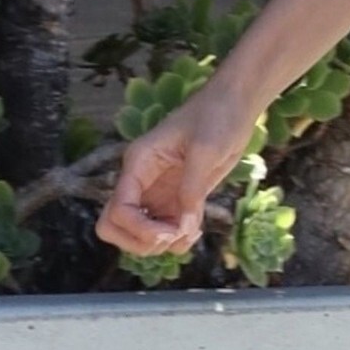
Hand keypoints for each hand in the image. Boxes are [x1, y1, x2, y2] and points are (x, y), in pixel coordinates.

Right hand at [94, 84, 256, 257]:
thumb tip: (182, 230)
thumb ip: (192, 190)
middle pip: (114, 227)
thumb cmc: (217, 116)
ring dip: (161, 244)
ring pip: (139, 234)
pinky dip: (177, 239)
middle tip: (173, 235)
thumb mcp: (205, 150)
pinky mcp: (176, 200)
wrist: (235, 105)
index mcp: (138, 164)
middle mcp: (141, 182)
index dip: (138, 230)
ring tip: (190, 231)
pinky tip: (196, 229)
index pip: (117, 210)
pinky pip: (165, 231)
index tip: (169, 232)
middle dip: (141, 242)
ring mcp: (157, 193)